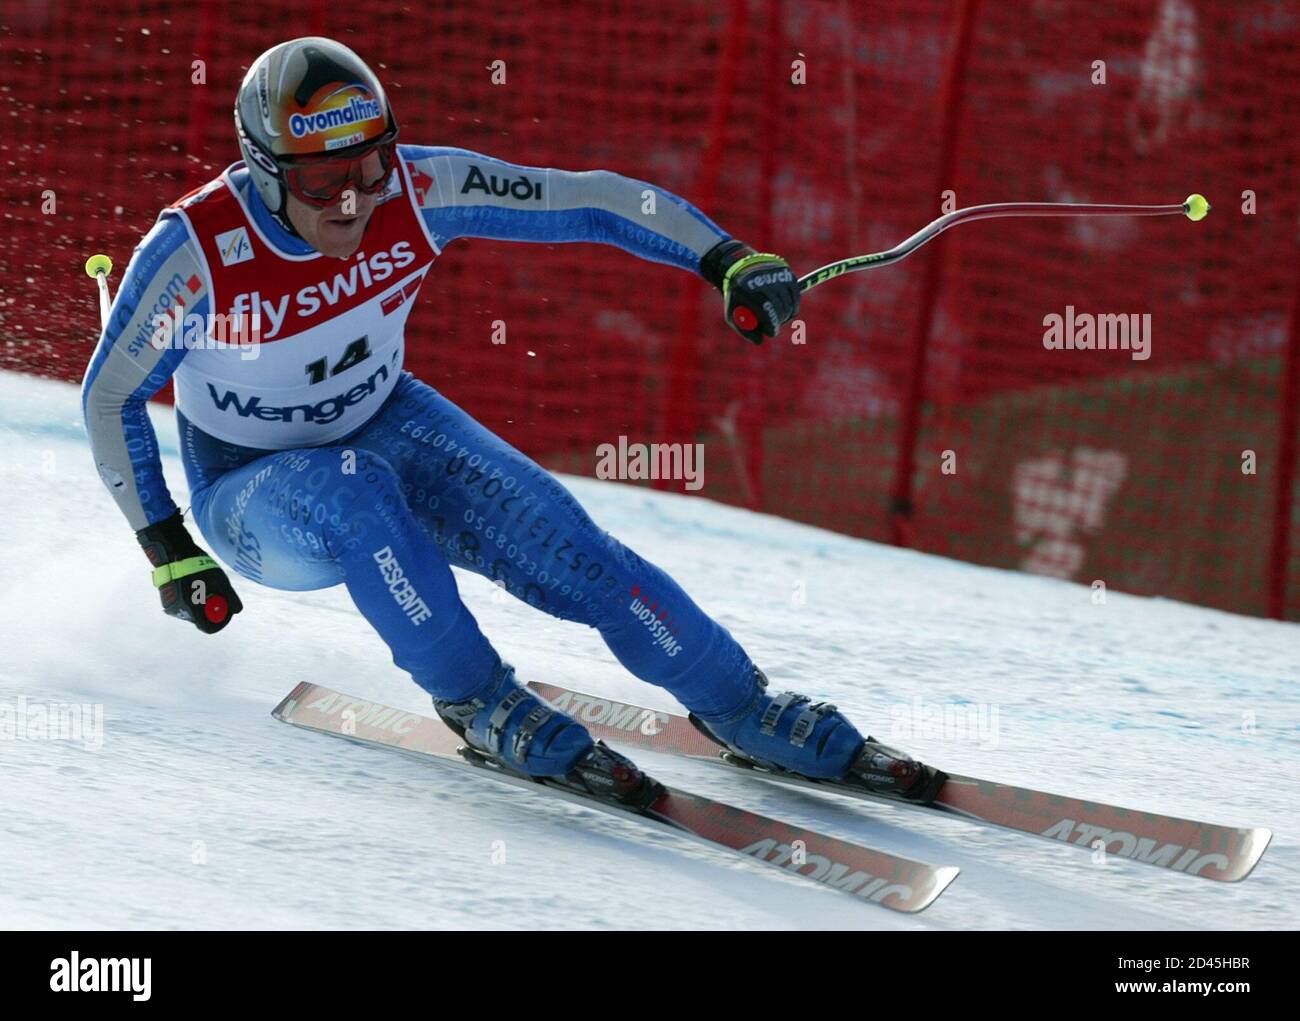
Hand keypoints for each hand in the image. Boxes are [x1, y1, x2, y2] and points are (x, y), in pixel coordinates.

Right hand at [136, 512, 242, 633]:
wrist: (173, 553)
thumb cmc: (197, 567)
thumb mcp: (220, 581)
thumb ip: (230, 598)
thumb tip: (238, 610)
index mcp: (192, 610)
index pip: (209, 627)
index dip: (220, 621)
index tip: (225, 610)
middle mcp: (179, 612)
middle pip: (201, 618)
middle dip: (211, 608)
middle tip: (216, 593)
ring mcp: (171, 606)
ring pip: (192, 610)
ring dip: (200, 602)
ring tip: (202, 583)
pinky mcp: (167, 598)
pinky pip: (183, 603)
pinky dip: (190, 597)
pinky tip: (192, 582)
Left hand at [700, 239, 799, 343]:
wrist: (741, 267)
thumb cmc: (736, 296)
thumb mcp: (732, 314)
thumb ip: (744, 330)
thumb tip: (760, 341)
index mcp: (746, 288)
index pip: (764, 308)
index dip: (771, 323)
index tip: (772, 332)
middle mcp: (762, 278)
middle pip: (778, 304)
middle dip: (779, 320)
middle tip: (775, 326)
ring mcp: (774, 273)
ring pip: (789, 300)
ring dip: (786, 313)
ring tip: (779, 316)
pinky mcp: (785, 271)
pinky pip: (795, 294)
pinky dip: (793, 305)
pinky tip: (787, 308)